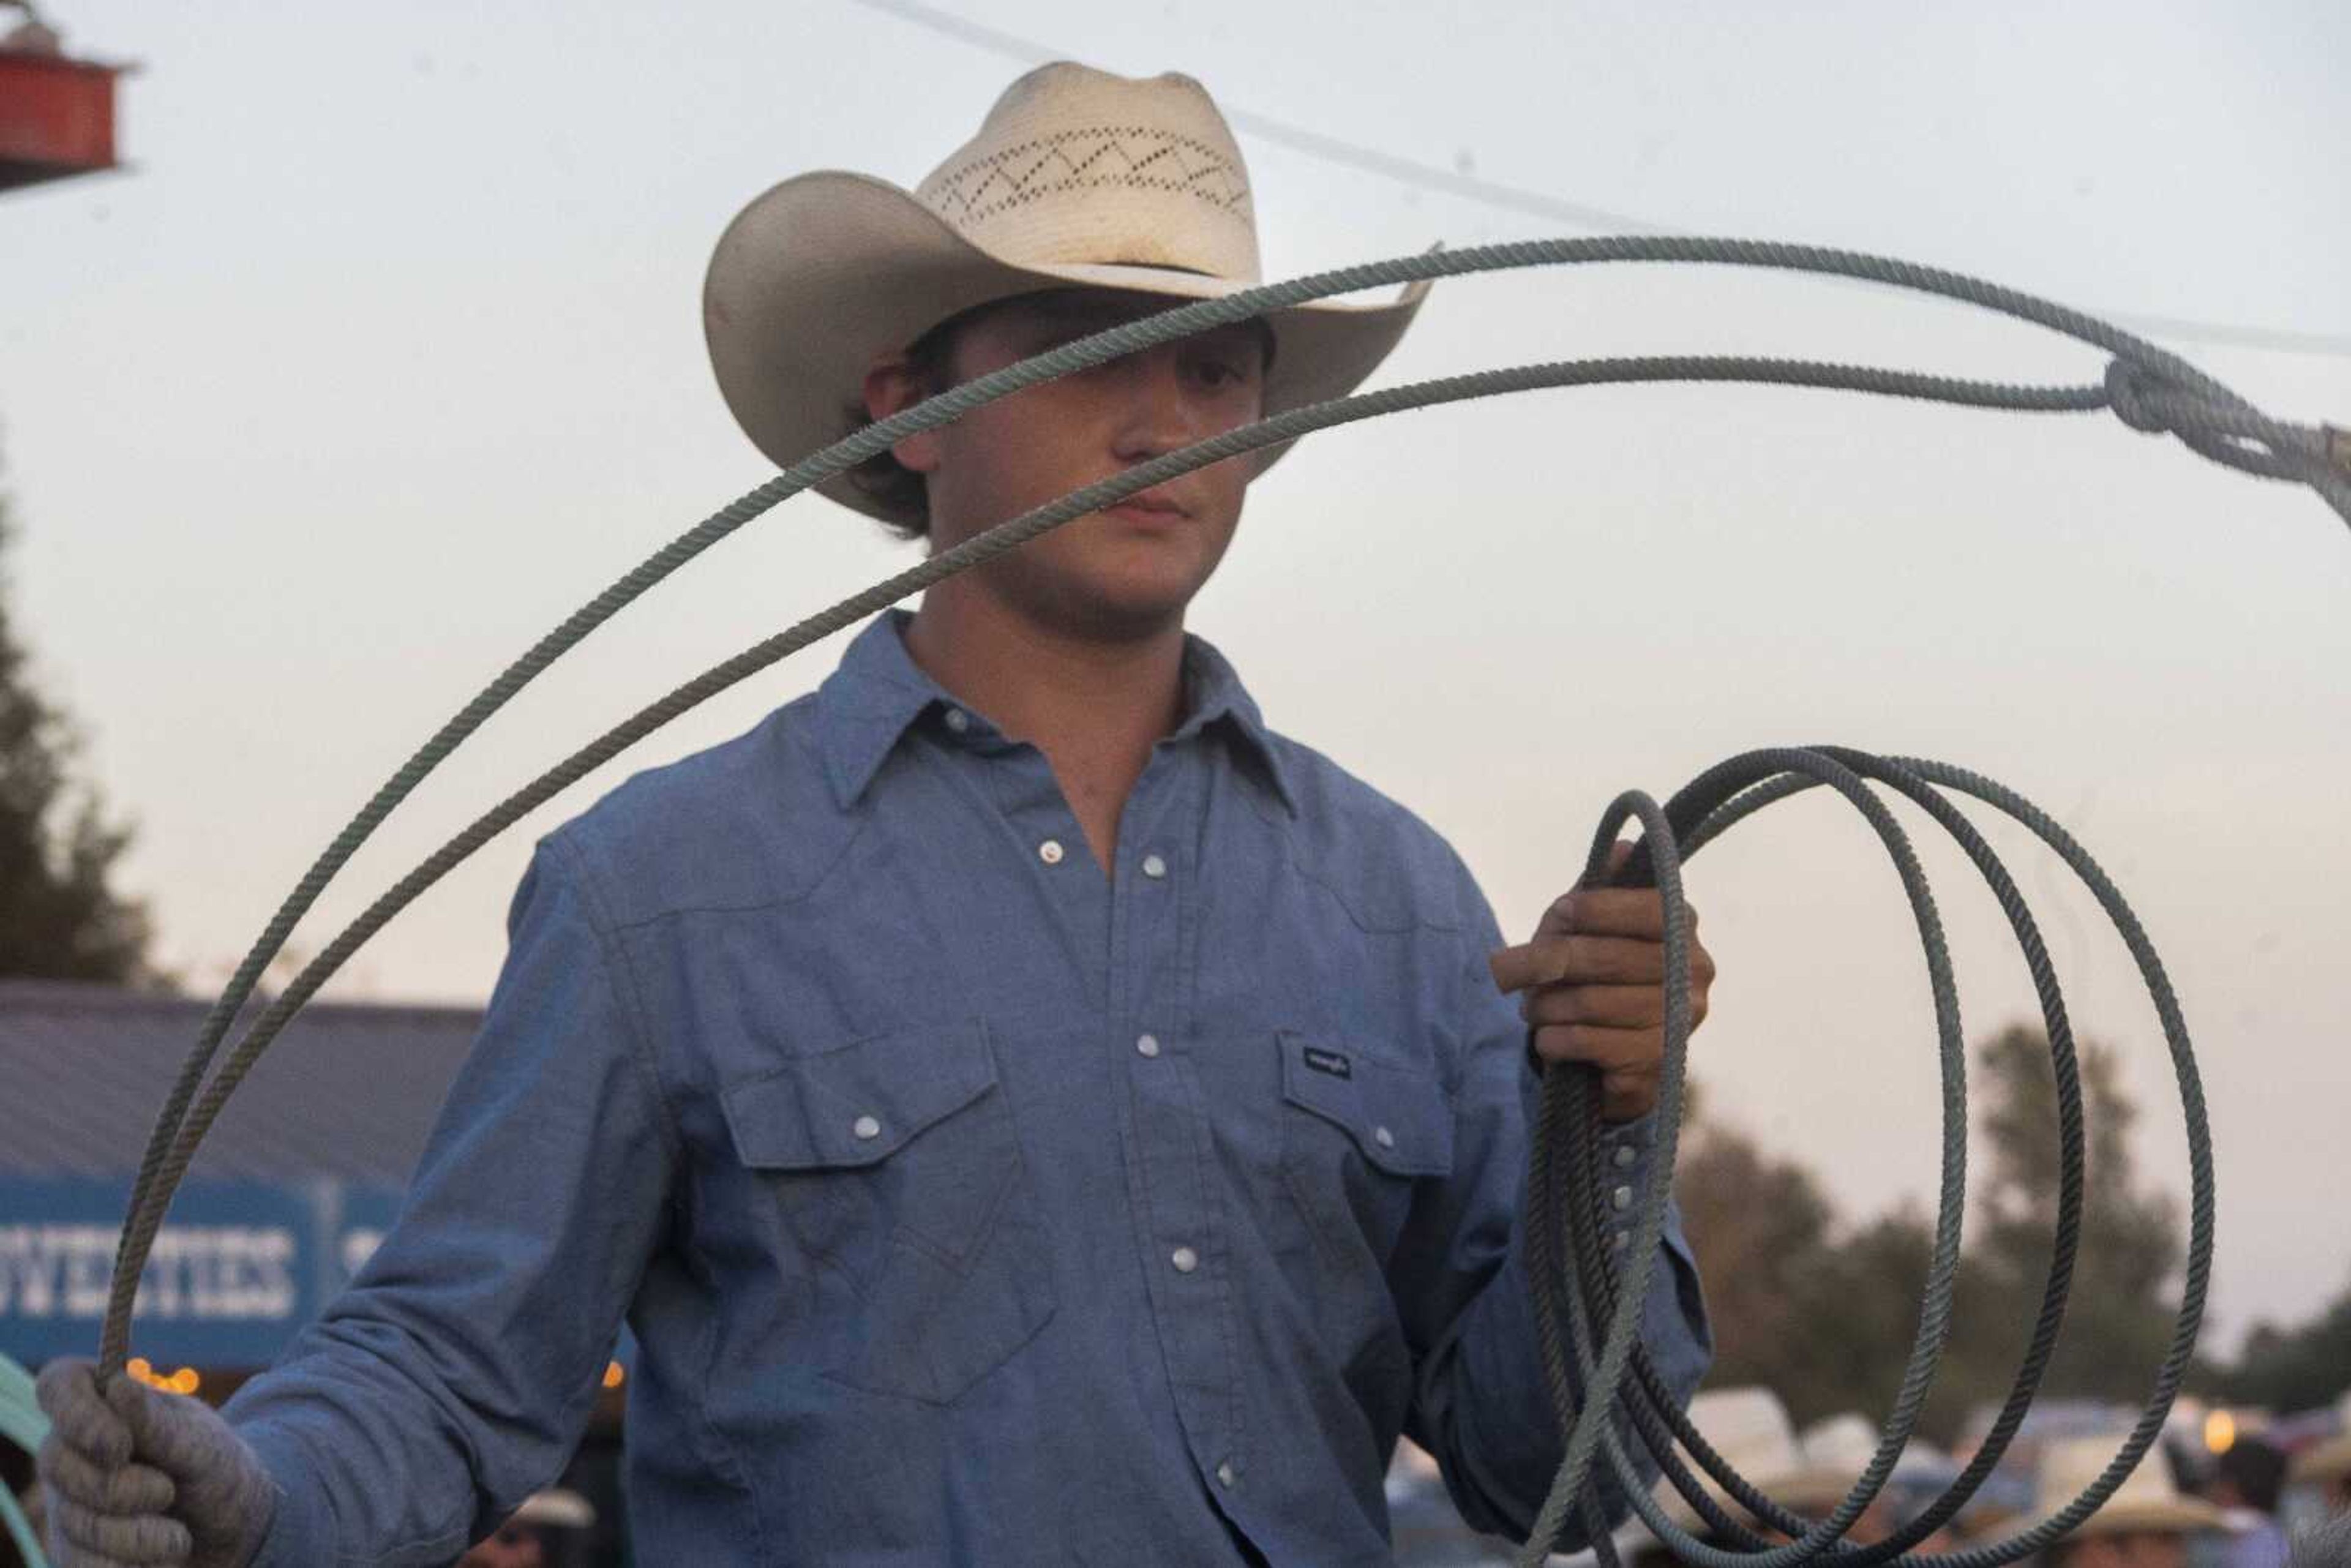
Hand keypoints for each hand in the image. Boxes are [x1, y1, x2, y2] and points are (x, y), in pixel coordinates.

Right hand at [37, 1358, 274, 1567]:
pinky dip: (129, 1567)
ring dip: (137, 1536)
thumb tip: (117, 1383)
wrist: (232, 1536)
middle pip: (56, 1462)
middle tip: (167, 1492)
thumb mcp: (203, 1447)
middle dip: (118, 1488)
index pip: (60, 1384)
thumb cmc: (220, 1474)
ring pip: (74, 1522)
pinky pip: (82, 1565)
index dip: (76, 1413)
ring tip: (177, 1537)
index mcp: (109, 1405)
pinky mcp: (72, 1552)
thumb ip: (158, 1423)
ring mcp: (68, 1503)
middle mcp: (77, 1451)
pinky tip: (160, 1560)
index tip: (119, 1445)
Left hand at [1486, 843, 1715, 1121]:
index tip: (1559, 914)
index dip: (1597, 909)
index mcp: (1681, 924)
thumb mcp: (1587, 923)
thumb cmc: (1594, 972)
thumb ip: (1597, 888)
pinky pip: (1592, 1043)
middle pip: (1608, 957)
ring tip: (1532, 1008)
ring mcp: (1682, 1019)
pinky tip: (1548, 1038)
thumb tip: (1622, 848)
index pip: (1647, 909)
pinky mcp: (1660, 1062)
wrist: (1611, 1055)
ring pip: (1594, 1002)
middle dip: (1545, 962)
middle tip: (1509, 972)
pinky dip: (1555, 1039)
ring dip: (1546, 1006)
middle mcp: (1695, 970)